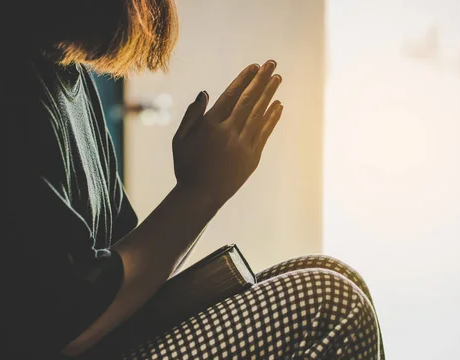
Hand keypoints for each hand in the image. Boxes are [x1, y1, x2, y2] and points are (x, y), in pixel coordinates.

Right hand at [172, 60, 283, 207]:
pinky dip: (272, 117)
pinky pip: (264, 132)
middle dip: (261, 80)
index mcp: (210, 126)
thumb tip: (205, 93)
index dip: (243, 79)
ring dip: (269, 94)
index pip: (230, 96)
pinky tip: (278, 105)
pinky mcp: (252, 157)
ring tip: (278, 78)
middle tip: (272, 63)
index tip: (253, 66)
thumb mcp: (180, 139)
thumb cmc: (186, 166)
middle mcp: (229, 132)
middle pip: (248, 100)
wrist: (201, 196)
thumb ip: (192, 115)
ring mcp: (243, 145)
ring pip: (259, 114)